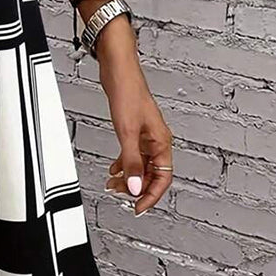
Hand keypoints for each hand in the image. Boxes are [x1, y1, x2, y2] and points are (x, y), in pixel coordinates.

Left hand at [96, 18, 172, 215]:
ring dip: (129, 176)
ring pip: (141, 164)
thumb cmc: (127, 92)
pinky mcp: (134, 128)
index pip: (162, 178)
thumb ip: (132, 161)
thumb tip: (135, 186)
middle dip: (136, 187)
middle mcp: (157, 139)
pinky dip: (125, 163)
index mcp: (162, 142)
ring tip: (113, 184)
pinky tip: (115, 168)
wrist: (118, 68)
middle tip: (119, 195)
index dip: (151, 196)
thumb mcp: (127, 132)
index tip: (138, 207)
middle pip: (152, 173)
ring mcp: (146, 134)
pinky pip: (133, 154)